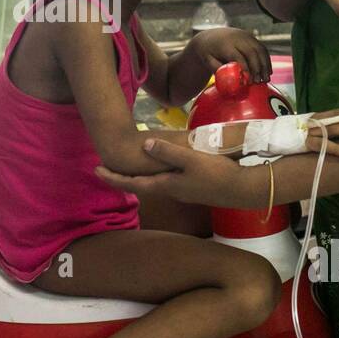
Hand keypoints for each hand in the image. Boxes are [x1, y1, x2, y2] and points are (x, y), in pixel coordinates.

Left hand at [95, 138, 265, 207]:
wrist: (242, 190)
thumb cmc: (218, 174)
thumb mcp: (191, 159)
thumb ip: (167, 153)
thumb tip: (144, 146)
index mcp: (165, 185)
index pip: (132, 183)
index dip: (113, 178)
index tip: (96, 171)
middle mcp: (169, 191)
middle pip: (138, 185)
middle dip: (119, 178)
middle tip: (102, 169)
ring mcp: (181, 191)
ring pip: (151, 184)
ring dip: (135, 177)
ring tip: (124, 167)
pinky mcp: (192, 188)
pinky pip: (164, 182)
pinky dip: (152, 175)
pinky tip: (156, 169)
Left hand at [190, 28, 271, 82]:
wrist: (209, 37)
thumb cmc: (208, 53)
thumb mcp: (208, 62)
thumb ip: (219, 70)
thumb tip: (232, 82)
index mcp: (225, 44)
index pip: (237, 56)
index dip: (244, 69)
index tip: (248, 82)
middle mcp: (237, 38)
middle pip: (251, 52)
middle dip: (257, 68)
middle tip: (258, 82)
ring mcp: (245, 36)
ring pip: (259, 50)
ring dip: (265, 65)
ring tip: (266, 79)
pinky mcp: (251, 37)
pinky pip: (262, 48)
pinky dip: (266, 60)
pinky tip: (268, 71)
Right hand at [303, 107, 338, 157]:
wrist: (276, 138)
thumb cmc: (298, 134)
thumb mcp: (312, 127)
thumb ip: (326, 126)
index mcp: (319, 116)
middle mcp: (316, 121)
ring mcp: (311, 132)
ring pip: (334, 129)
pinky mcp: (307, 143)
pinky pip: (324, 146)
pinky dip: (337, 149)